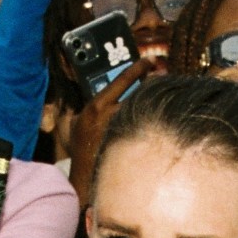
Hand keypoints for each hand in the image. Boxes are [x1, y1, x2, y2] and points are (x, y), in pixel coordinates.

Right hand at [67, 57, 151, 202]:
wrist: (85, 176)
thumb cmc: (79, 151)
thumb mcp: (71, 125)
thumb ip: (77, 109)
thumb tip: (84, 99)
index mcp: (97, 106)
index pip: (123, 79)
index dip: (139, 67)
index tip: (150, 60)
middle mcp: (112, 115)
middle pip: (141, 92)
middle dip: (154, 83)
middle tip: (163, 76)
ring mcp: (125, 129)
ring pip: (147, 108)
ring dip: (156, 101)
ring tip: (166, 95)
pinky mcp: (134, 142)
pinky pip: (149, 125)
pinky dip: (156, 119)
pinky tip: (164, 116)